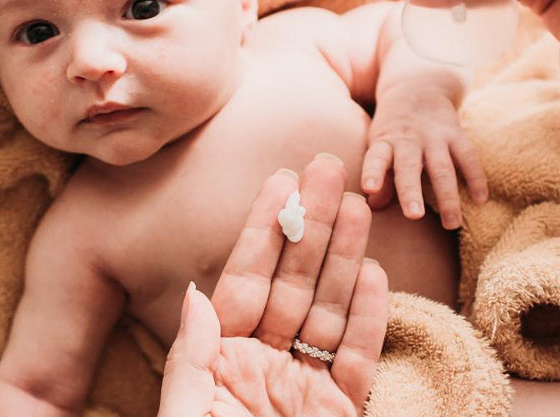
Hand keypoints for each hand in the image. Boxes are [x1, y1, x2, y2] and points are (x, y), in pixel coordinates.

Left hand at [157, 155, 387, 416]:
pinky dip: (368, 319)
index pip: (246, 279)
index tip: (282, 181)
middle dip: (312, 224)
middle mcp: (265, 361)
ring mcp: (305, 385)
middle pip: (293, 281)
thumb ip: (191, 361)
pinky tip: (373, 273)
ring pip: (329, 310)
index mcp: (223, 355)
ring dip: (344, 256)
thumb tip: (197, 298)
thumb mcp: (186, 416)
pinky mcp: (341, 411)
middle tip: (328, 168)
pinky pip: (357, 359)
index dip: (265, 228)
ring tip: (357, 204)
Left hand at [362, 84, 484, 229]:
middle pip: (409, 166)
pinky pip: (468, 157)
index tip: (369, 189)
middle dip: (411, 191)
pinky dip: (476, 178)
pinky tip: (481, 200)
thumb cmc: (394, 128)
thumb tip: (374, 204)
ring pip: (442, 167)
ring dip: (447, 196)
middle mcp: (409, 139)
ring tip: (452, 223)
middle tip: (414, 216)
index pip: (376, 157)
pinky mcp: (456, 133)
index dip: (372, 172)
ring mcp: (434, 136)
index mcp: (385, 141)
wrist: (418, 87)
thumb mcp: (380, 144)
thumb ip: (380, 175)